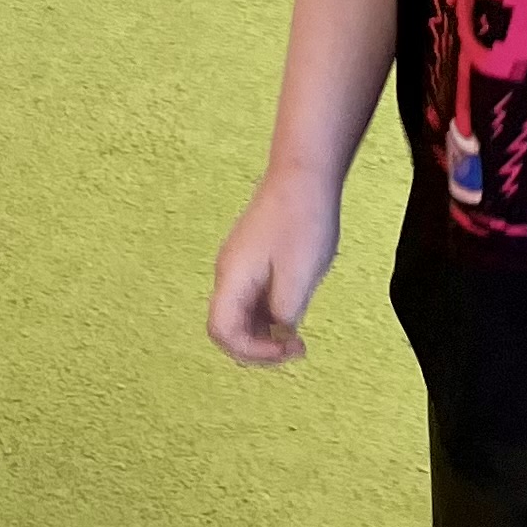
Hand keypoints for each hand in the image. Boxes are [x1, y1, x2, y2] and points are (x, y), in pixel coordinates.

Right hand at [208, 166, 340, 367]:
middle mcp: (229, 274)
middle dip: (260, 347)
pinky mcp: (253, 260)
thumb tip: (279, 331)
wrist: (303, 175)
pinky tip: (297, 311)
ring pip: (242, 315)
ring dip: (267, 333)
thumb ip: (285, 312)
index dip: (253, 352)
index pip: (222, 332)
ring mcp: (239, 266)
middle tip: (297, 349)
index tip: (289, 350)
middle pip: (229, 327)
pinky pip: (253, 299)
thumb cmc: (302, 221)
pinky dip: (271, 315)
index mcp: (233, 277)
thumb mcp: (300, 275)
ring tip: (299, 335)